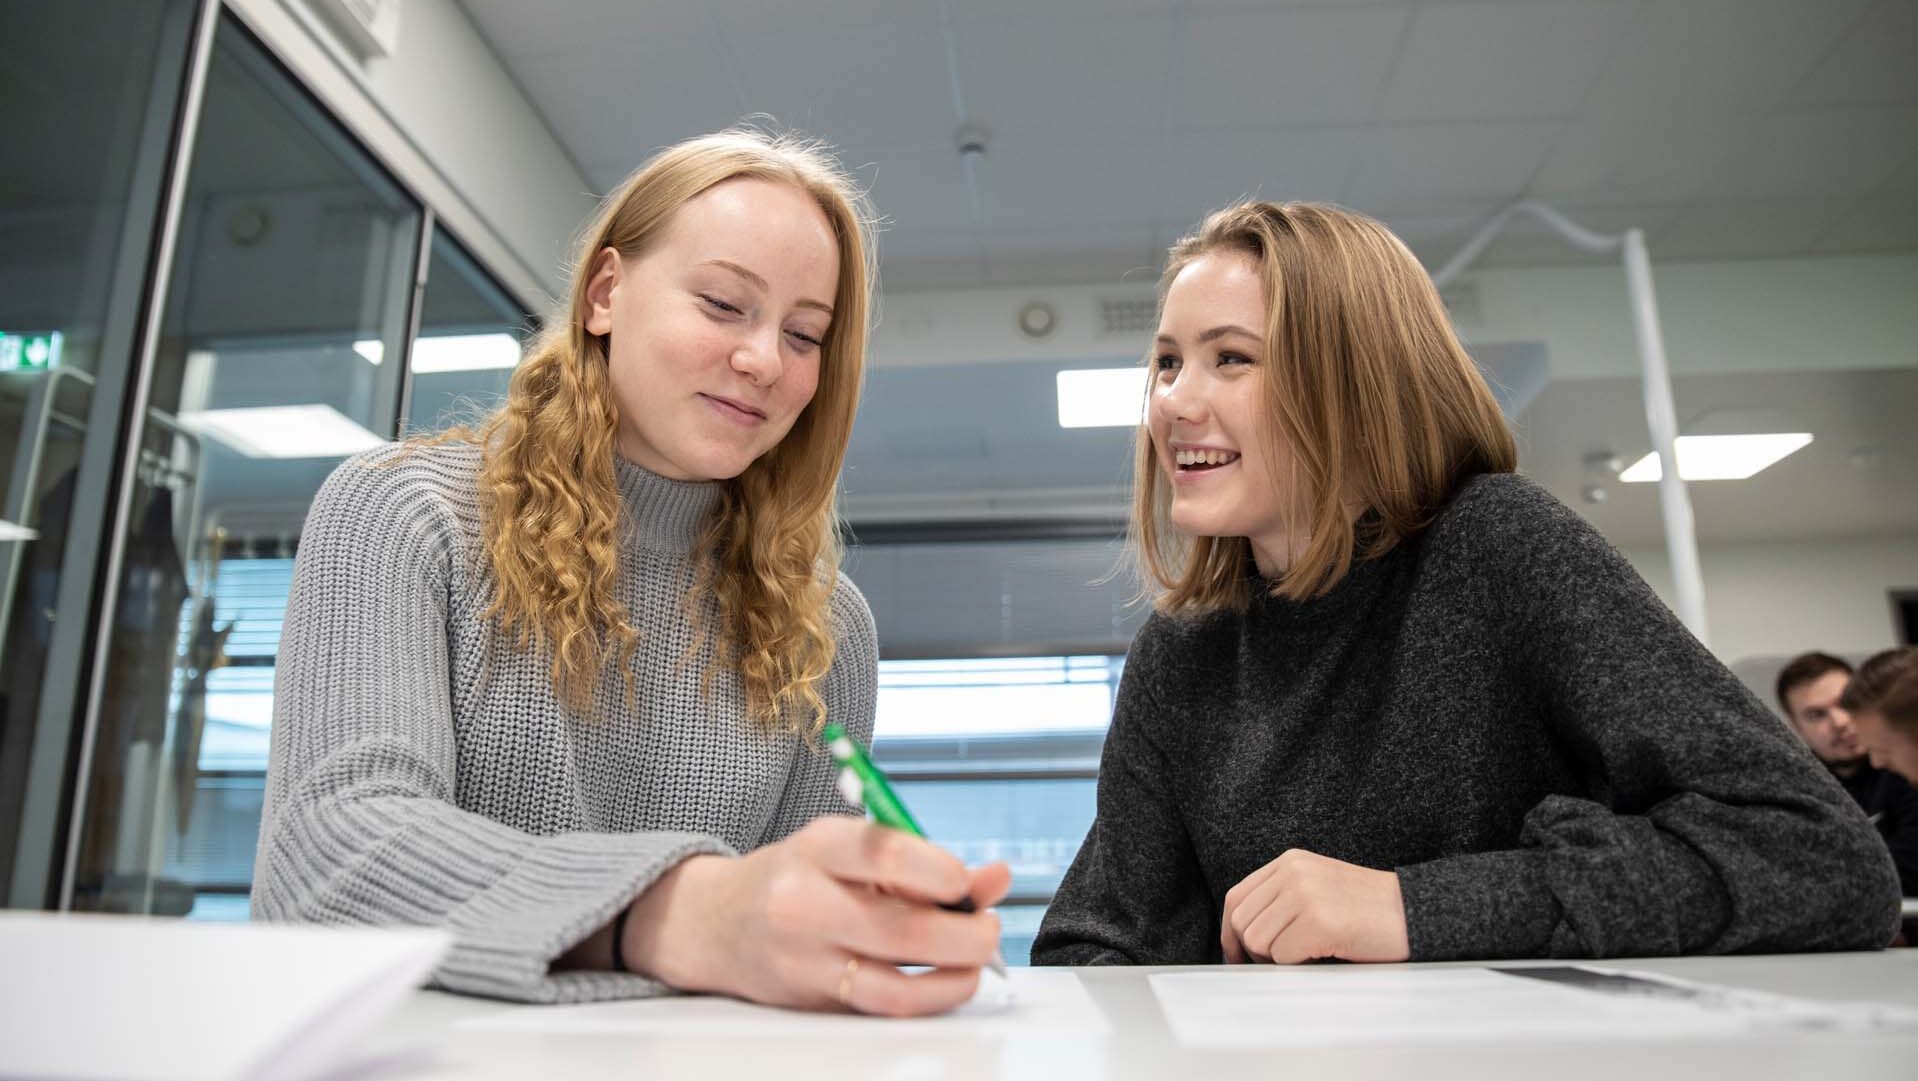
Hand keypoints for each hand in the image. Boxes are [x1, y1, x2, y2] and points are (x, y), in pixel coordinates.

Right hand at [623, 817, 1010, 1015]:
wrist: (716, 921)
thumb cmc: (797, 876)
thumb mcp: (850, 848)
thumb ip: (925, 862)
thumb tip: (996, 879)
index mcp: (818, 847)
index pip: (885, 853)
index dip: (942, 870)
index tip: (965, 881)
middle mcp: (804, 903)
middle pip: (901, 929)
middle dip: (966, 935)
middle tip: (988, 928)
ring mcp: (805, 959)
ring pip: (896, 983)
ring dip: (955, 976)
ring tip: (975, 959)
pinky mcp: (812, 1000)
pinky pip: (883, 1008)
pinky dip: (929, 998)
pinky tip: (948, 982)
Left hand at [1220, 849, 1408, 964]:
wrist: (1415, 914)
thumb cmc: (1368, 911)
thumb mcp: (1317, 888)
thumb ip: (1280, 900)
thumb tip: (1240, 938)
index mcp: (1290, 862)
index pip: (1236, 899)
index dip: (1230, 933)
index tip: (1236, 957)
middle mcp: (1293, 872)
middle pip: (1242, 924)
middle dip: (1255, 953)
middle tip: (1286, 961)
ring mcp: (1305, 895)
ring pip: (1258, 943)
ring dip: (1280, 960)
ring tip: (1312, 953)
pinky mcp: (1319, 922)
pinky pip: (1283, 958)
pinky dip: (1300, 966)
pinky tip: (1326, 954)